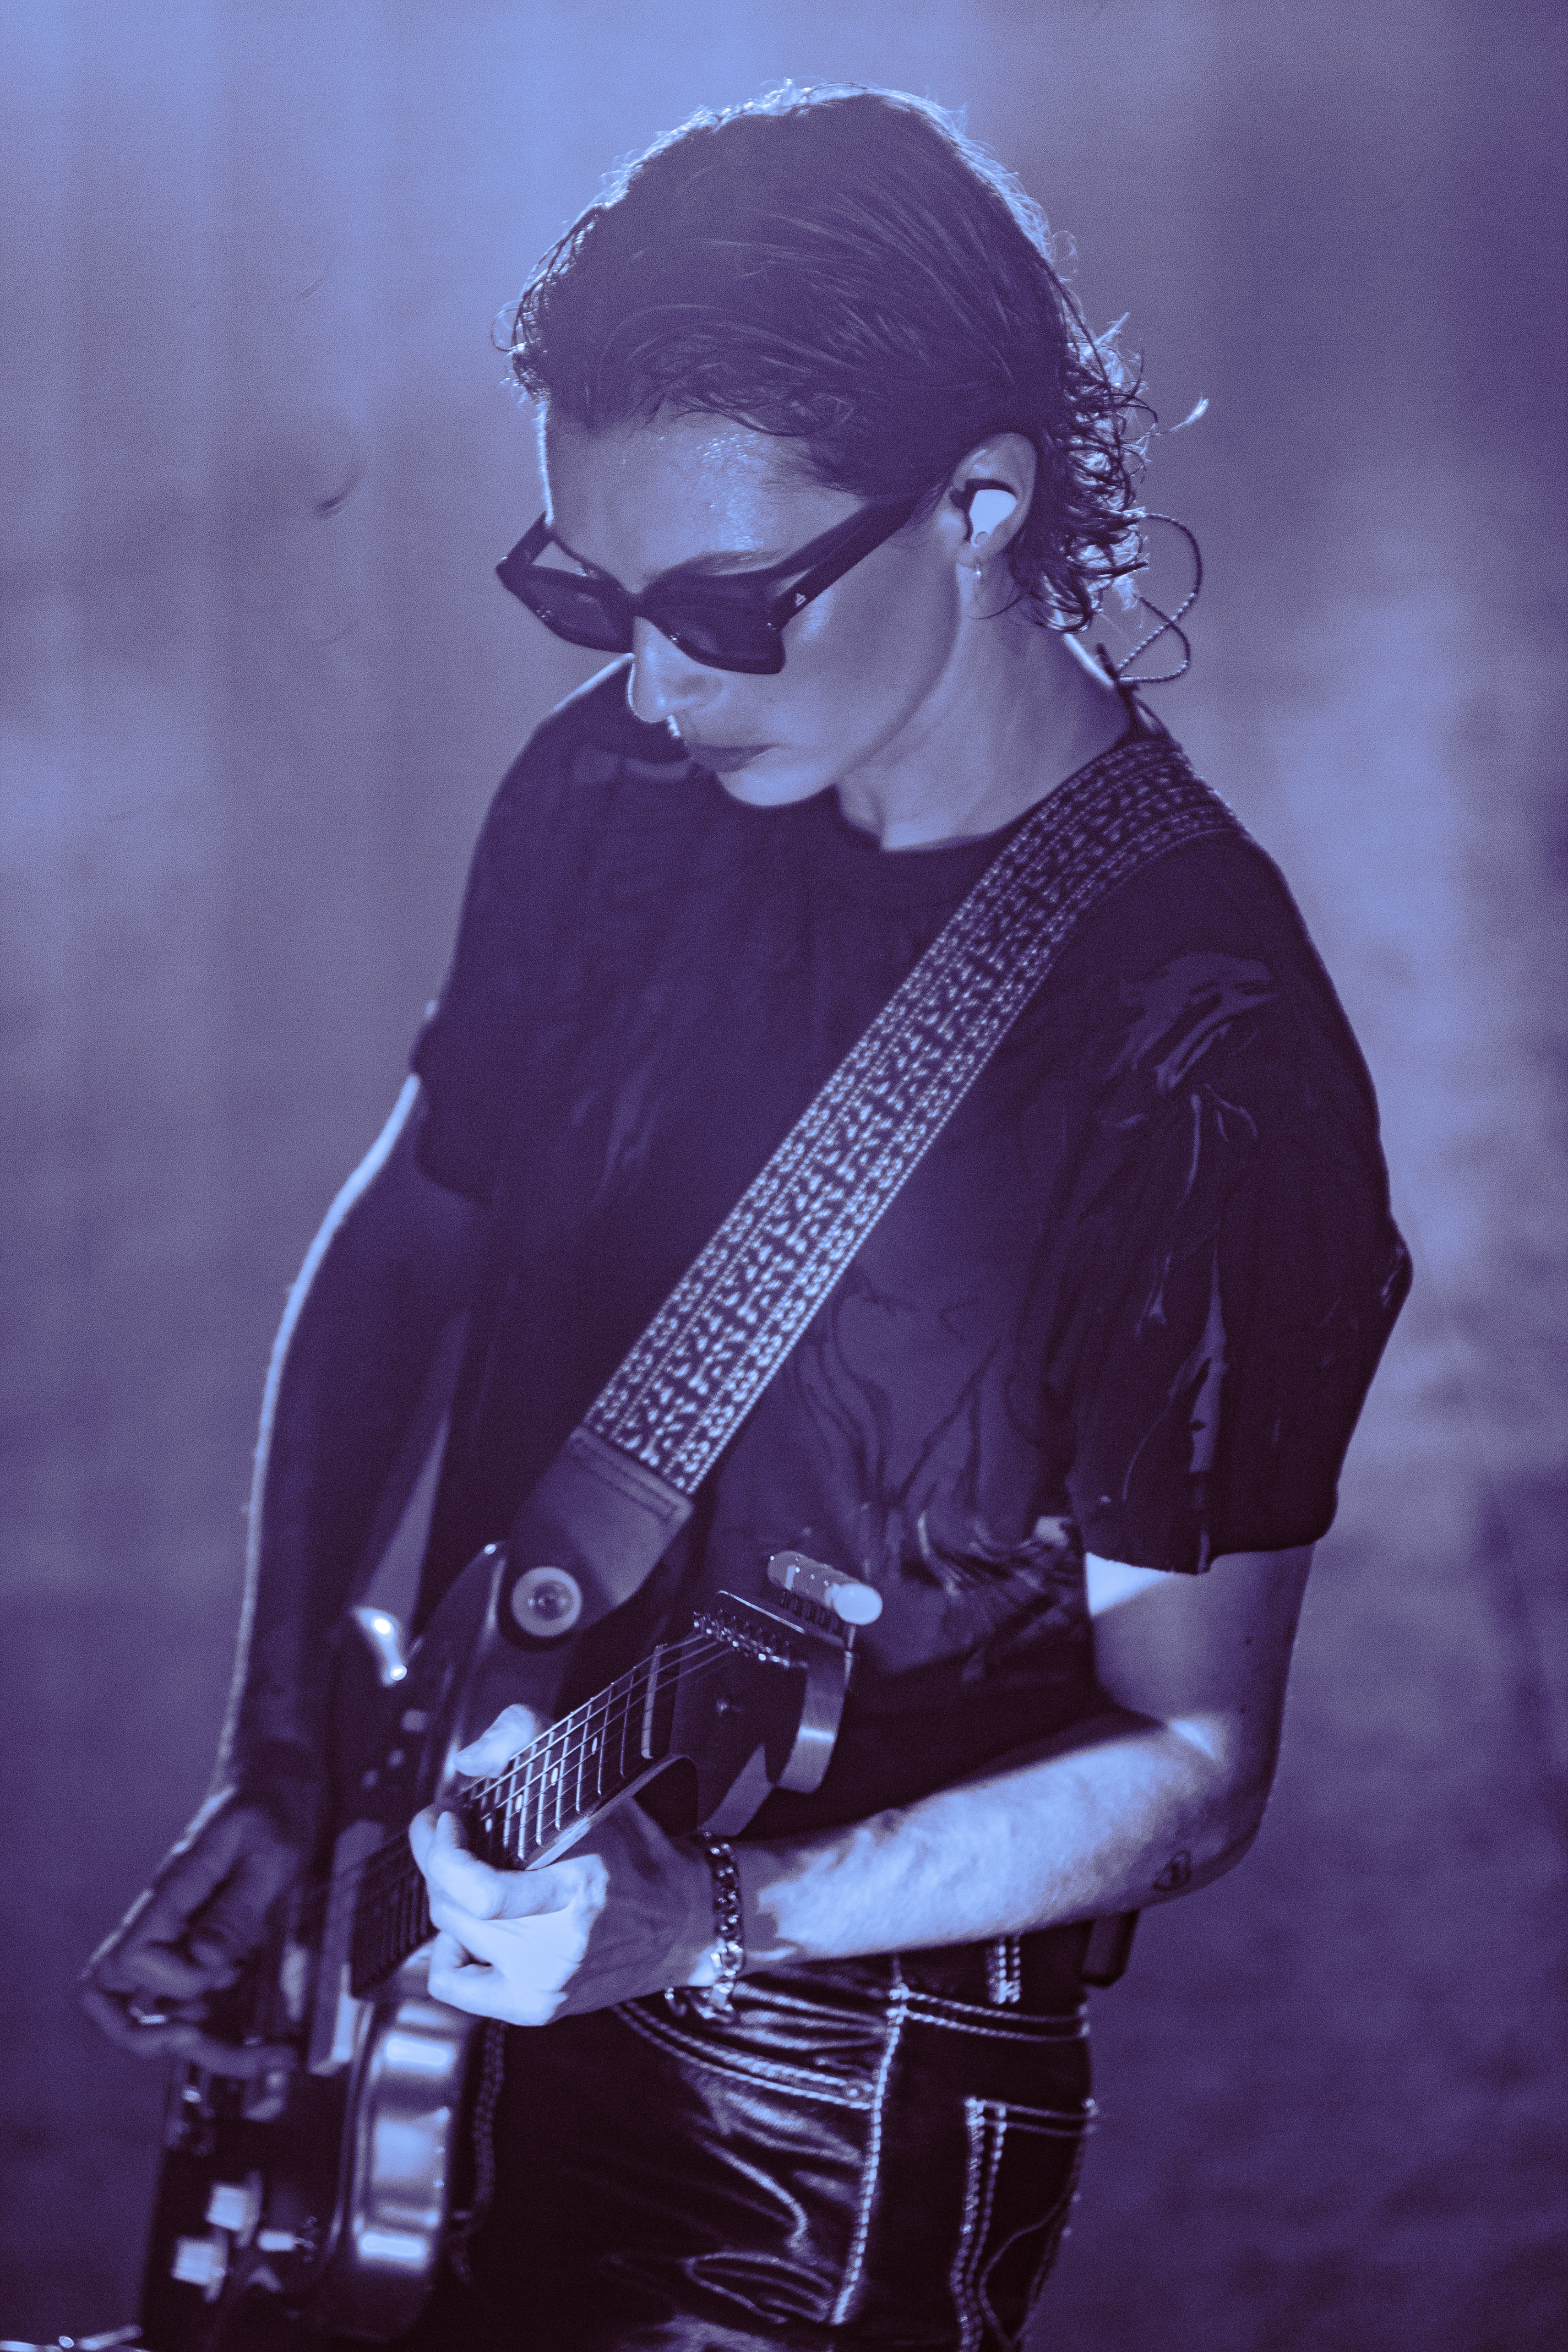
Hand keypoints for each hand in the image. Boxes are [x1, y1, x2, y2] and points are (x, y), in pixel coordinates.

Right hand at [81, 1793, 302, 2076]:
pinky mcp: (207, 1943)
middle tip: (219, 2046)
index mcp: (171, 1896)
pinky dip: (227, 2023)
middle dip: (160, 2039)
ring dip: (207, 2044)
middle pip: (120, 1998)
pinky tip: (269, 2027)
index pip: (130, 1962)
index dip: (170, 1984)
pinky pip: (198, 1998)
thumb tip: (203, 1964)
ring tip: (269, 2055)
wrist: (277, 1775)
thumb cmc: (272, 1803)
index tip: (219, 1976)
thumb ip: (236, 1908)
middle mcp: (166, 1922)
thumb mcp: (270, 1851)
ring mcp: (183, 1935)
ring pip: (161, 2009)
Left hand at [410, 1707, 716, 2025]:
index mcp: (578, 1883)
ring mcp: (547, 1980)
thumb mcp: (594, 1778)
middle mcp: (559, 1942)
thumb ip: (526, 1737)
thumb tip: (468, 1762)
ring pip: (449, 1934)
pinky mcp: (538, 2007)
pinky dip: (448, 1954)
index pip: (477, 1892)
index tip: (447, 1817)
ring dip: (448, 1895)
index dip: (441, 1853)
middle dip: (438, 1858)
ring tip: (469, 1872)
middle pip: (452, 1904)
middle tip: (450, 1832)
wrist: (682, 1922)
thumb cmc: (634, 1848)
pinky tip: (470, 1931)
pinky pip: (456, 1986)